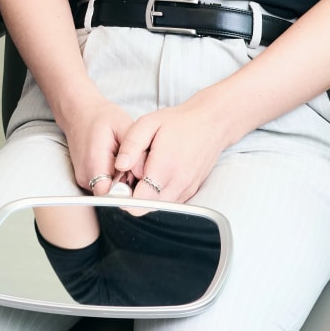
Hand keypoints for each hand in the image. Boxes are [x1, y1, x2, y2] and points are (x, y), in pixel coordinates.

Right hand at [59, 96, 133, 195]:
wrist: (79, 112)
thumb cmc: (101, 117)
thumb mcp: (123, 126)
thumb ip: (135, 151)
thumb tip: (143, 175)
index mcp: (94, 163)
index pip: (113, 195)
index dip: (130, 193)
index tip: (140, 178)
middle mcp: (86, 176)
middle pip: (114, 195)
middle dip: (129, 186)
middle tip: (134, 165)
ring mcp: (83, 180)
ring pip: (110, 192)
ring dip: (122, 182)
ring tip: (124, 162)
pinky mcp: (85, 180)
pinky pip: (104, 187)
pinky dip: (115, 179)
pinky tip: (117, 163)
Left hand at [110, 100, 234, 204]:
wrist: (211, 123)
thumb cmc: (178, 122)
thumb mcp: (148, 124)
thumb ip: (131, 145)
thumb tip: (119, 166)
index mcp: (165, 168)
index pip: (139, 201)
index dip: (123, 196)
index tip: (119, 182)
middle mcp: (177, 184)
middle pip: (146, 208)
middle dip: (132, 197)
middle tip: (130, 176)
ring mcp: (186, 190)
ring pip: (158, 207)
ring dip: (146, 196)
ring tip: (145, 174)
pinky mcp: (191, 191)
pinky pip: (169, 202)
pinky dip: (159, 194)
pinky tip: (158, 176)